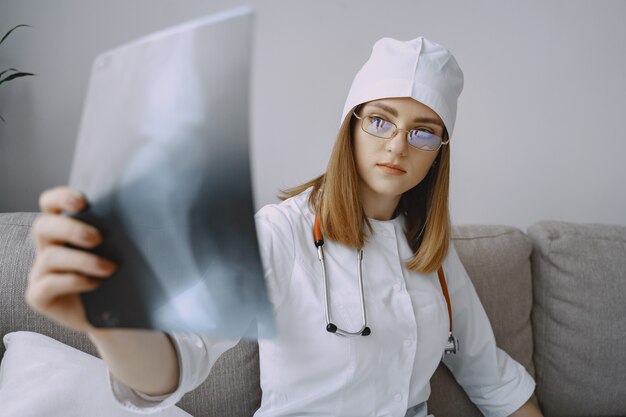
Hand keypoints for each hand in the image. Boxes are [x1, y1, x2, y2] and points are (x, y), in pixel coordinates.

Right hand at [25, 186, 117, 332]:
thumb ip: (122, 233)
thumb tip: (147, 216)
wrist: (114, 314)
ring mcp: (40, 272)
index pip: (50, 204)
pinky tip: (96, 284)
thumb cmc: (118, 275)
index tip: (83, 201)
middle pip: (43, 226)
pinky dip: (75, 281)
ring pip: (50, 257)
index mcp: (64, 229)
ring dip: (83, 260)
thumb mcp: (121, 251)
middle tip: (99, 238)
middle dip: (71, 228)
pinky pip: (49, 284)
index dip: (61, 197)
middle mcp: (48, 247)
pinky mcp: (38, 296)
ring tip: (110, 268)